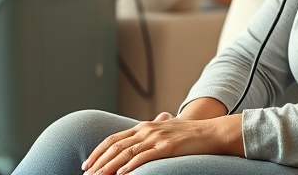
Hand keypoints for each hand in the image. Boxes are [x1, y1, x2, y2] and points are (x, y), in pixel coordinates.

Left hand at [81, 114, 241, 174]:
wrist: (210, 132)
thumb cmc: (188, 134)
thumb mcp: (165, 131)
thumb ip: (150, 135)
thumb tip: (137, 144)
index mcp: (144, 126)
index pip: (113, 139)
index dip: (98, 151)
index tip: (87, 164)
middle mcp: (146, 130)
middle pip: (115, 146)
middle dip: (99, 161)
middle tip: (87, 174)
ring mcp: (156, 138)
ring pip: (126, 152)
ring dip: (109, 166)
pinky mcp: (166, 147)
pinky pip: (144, 157)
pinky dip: (130, 166)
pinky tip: (121, 174)